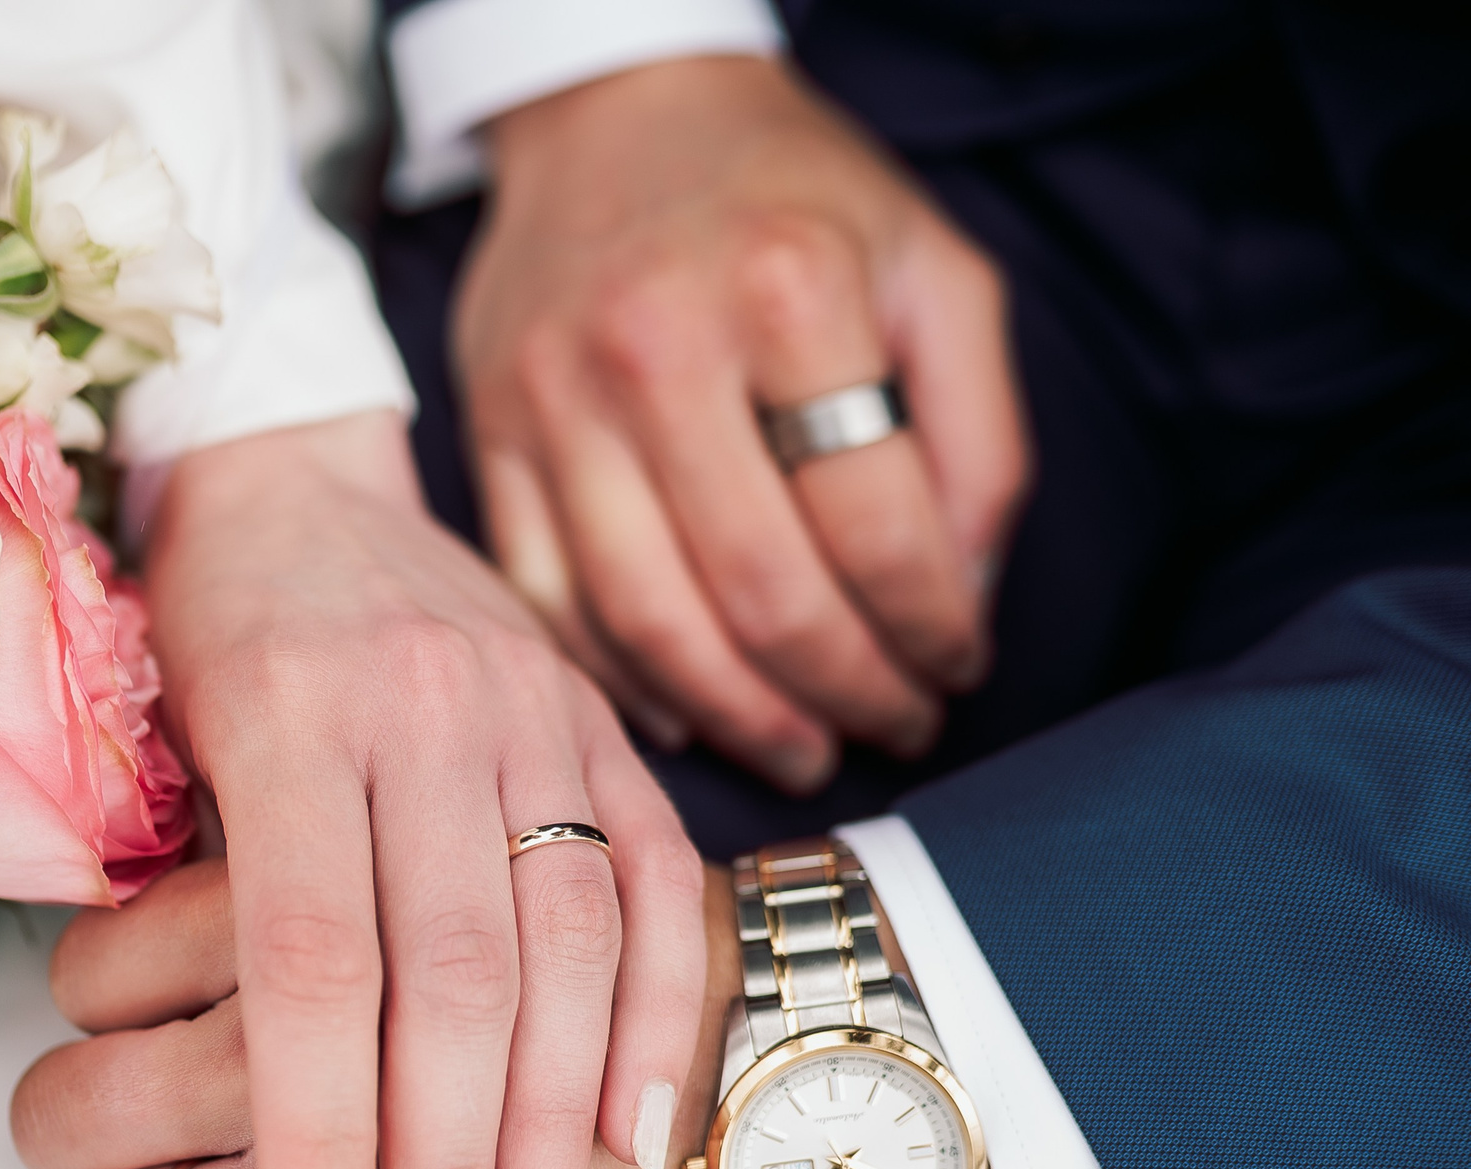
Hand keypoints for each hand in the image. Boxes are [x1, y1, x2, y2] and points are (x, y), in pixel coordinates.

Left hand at [142, 413, 707, 1168]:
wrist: (295, 470)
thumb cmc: (195, 632)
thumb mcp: (146, 736)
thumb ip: (179, 905)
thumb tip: (181, 1121)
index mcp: (285, 710)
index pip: (307, 967)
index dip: (322, 1145)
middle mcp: (421, 709)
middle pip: (449, 981)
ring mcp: (531, 712)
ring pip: (563, 947)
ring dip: (550, 1128)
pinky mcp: (601, 727)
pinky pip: (653, 882)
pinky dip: (651, 1015)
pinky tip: (636, 1139)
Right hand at [457, 56, 1030, 787]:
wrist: (618, 118)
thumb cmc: (792, 205)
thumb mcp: (934, 272)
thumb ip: (978, 436)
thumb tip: (963, 601)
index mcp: (788, 288)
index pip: (876, 524)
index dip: (932, 628)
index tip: (958, 664)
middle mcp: (657, 346)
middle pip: (762, 594)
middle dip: (845, 693)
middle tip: (891, 727)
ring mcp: (555, 400)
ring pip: (649, 622)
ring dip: (738, 718)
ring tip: (802, 748)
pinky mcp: (492, 441)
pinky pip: (553, 606)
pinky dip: (625, 684)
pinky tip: (690, 710)